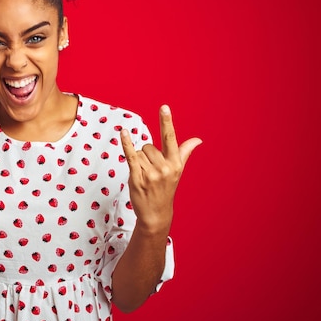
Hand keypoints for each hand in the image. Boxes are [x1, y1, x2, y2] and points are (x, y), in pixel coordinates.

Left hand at [120, 105, 201, 232]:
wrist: (156, 213)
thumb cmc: (166, 189)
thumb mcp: (177, 171)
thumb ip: (184, 152)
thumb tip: (197, 140)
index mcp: (175, 163)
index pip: (170, 138)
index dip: (166, 122)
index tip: (164, 107)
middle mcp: (164, 167)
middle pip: (148, 146)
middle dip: (147, 156)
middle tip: (151, 172)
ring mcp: (151, 173)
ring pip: (139, 152)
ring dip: (139, 162)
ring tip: (144, 176)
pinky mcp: (137, 177)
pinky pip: (130, 155)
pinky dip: (126, 143)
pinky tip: (123, 132)